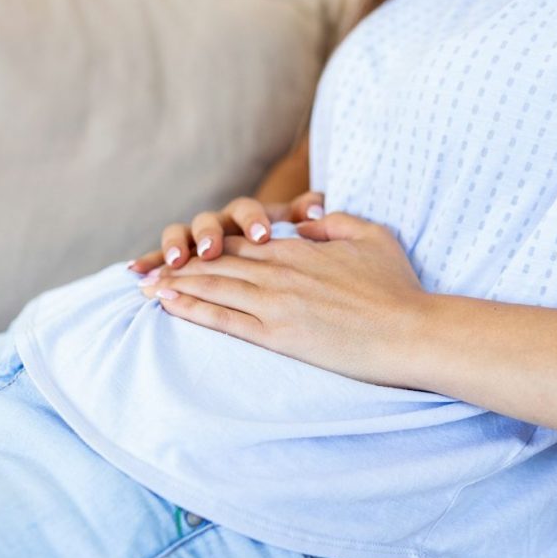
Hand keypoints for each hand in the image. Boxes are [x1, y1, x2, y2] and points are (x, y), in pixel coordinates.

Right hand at [128, 191, 324, 273]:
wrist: (268, 250)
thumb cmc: (288, 243)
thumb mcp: (301, 227)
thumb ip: (308, 213)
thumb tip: (317, 207)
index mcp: (250, 215)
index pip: (248, 210)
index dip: (252, 221)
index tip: (262, 236)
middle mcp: (220, 223)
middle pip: (209, 221)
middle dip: (208, 235)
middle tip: (211, 251)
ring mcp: (197, 239)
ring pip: (181, 234)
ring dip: (176, 245)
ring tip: (174, 261)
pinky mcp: (181, 258)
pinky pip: (161, 258)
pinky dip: (149, 261)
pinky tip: (135, 271)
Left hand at [137, 213, 428, 386]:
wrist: (410, 332)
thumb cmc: (397, 288)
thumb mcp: (372, 237)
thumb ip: (335, 223)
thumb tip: (309, 222)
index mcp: (300, 249)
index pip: (242, 242)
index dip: (209, 245)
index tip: (186, 250)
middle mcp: (280, 271)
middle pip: (219, 263)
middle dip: (180, 265)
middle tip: (146, 270)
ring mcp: (277, 303)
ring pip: (215, 288)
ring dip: (176, 285)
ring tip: (146, 288)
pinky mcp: (279, 335)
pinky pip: (225, 320)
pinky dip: (192, 310)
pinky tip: (169, 306)